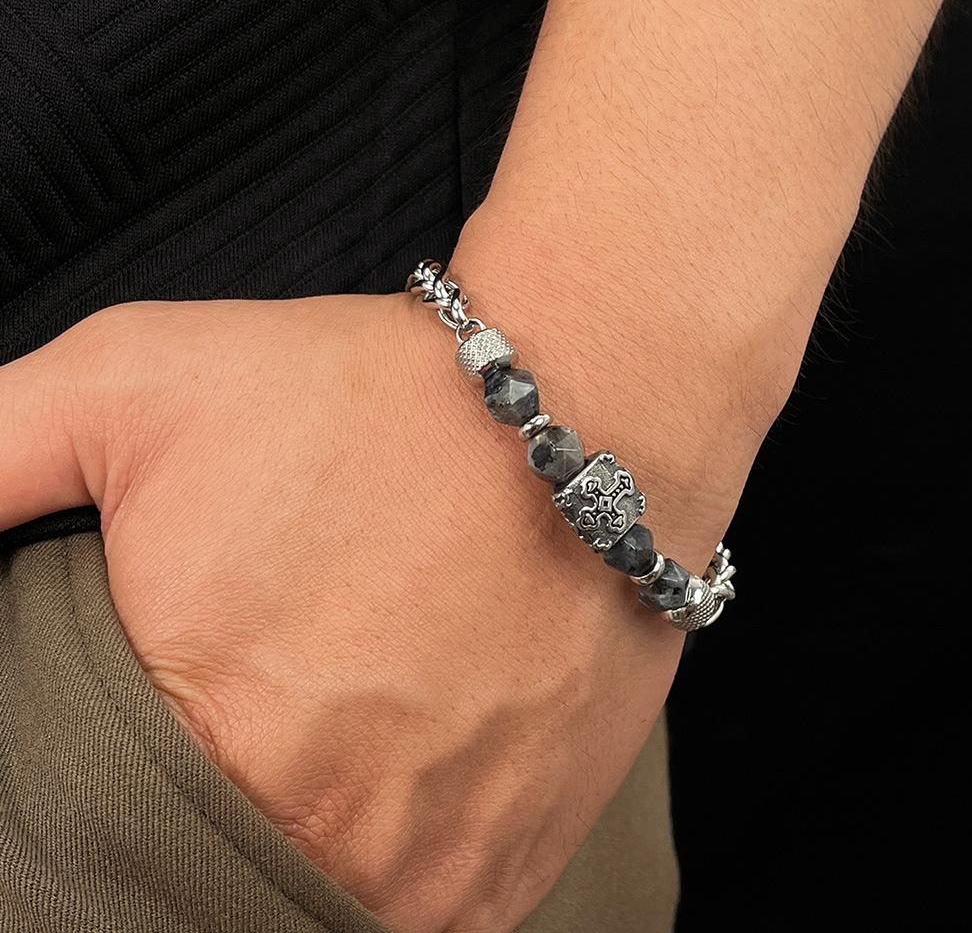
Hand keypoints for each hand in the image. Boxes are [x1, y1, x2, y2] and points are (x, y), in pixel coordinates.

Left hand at [0, 275, 757, 931]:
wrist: (586, 404)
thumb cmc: (369, 394)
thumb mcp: (132, 383)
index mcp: (207, 753)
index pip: (94, 856)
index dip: (111, 791)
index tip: (151, 734)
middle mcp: (335, 843)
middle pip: (219, 882)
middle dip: (214, 808)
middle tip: (250, 716)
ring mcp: (446, 866)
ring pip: (328, 904)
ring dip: (311, 838)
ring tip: (327, 738)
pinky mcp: (529, 853)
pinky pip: (427, 907)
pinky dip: (395, 852)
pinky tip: (398, 764)